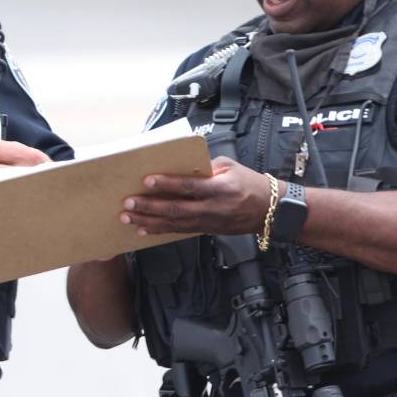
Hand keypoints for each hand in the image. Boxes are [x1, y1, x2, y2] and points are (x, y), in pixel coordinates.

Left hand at [119, 156, 272, 236]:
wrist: (268, 211)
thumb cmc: (250, 183)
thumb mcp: (230, 166)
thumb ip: (204, 167)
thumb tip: (179, 166)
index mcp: (220, 188)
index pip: (189, 186)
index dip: (167, 184)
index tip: (147, 181)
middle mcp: (212, 208)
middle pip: (176, 208)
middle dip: (149, 206)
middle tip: (128, 202)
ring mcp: (208, 222)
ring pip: (174, 223)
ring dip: (148, 220)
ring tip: (128, 217)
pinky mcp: (205, 229)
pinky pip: (179, 231)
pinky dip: (160, 230)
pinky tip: (143, 228)